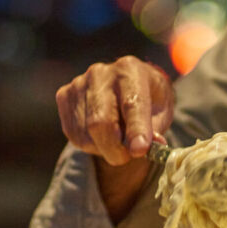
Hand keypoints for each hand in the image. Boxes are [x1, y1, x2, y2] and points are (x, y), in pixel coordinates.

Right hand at [56, 55, 173, 164]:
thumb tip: (142, 148)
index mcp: (130, 70)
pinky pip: (74, 134)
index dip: (136, 130)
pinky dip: (90, 145)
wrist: (127, 85)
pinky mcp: (64, 96)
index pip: (132, 104)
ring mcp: (79, 83)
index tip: (139, 150)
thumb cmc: (149, 100)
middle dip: (115, 149)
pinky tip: (102, 136)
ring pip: (86, 134)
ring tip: (117, 141)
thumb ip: (155, 130)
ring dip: (103, 149)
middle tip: (126, 157)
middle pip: (100, 122)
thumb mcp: (162, 111)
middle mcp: (101, 73)